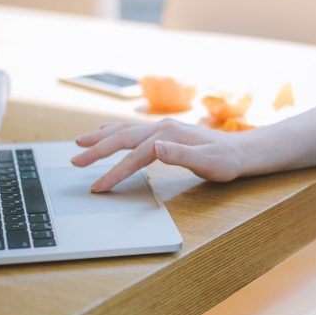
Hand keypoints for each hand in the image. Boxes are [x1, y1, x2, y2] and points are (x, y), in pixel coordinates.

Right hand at [72, 118, 244, 190]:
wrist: (240, 151)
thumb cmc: (225, 161)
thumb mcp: (207, 162)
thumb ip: (181, 155)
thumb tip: (155, 147)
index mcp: (169, 135)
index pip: (135, 155)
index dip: (115, 172)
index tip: (99, 187)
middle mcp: (162, 127)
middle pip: (123, 137)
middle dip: (97, 150)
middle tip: (75, 162)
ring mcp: (162, 127)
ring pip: (124, 130)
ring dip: (101, 138)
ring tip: (79, 143)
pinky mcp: (163, 131)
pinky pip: (132, 130)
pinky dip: (114, 131)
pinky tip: (104, 132)